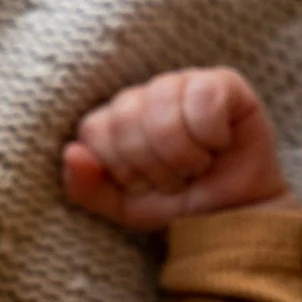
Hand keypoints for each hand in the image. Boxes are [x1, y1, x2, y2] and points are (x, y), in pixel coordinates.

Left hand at [61, 67, 296, 231]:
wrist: (231, 219)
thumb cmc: (175, 206)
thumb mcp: (121, 208)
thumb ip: (85, 187)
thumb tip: (71, 152)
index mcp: (112, 120)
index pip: (93, 129)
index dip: (119, 167)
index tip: (142, 185)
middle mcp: (143, 96)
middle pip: (126, 117)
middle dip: (152, 165)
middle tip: (175, 179)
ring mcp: (181, 84)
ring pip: (162, 107)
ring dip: (182, 153)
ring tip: (196, 166)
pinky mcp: (223, 83)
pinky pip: (203, 97)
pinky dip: (211, 134)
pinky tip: (220, 144)